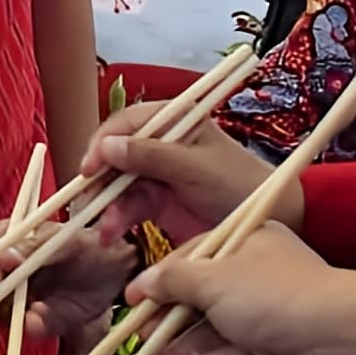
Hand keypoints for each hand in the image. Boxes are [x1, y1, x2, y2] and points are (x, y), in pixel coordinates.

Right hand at [0, 216, 134, 344]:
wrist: (119, 270)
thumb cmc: (91, 243)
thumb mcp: (64, 239)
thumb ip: (33, 247)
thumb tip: (3, 258)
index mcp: (5, 240)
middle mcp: (3, 270)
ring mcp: (15, 298)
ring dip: (6, 319)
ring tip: (31, 315)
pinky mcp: (32, 321)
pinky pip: (23, 329)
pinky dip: (30, 328)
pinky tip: (41, 320)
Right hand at [84, 102, 280, 240]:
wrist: (268, 221)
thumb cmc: (238, 183)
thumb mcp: (195, 167)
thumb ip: (151, 156)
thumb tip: (106, 147)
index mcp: (173, 120)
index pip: (125, 124)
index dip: (102, 144)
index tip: (89, 169)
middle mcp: (159, 143)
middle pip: (115, 156)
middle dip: (100, 182)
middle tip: (88, 205)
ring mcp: (156, 173)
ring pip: (117, 185)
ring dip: (108, 206)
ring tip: (107, 229)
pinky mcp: (157, 202)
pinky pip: (127, 207)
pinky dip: (117, 221)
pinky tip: (111, 234)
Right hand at [129, 222, 355, 354]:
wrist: (334, 335)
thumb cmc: (271, 292)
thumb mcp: (213, 277)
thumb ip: (174, 280)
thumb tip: (143, 282)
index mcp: (244, 244)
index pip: (191, 258)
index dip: (159, 280)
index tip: (131, 301)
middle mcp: (252, 278)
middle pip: (198, 299)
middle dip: (164, 322)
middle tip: (134, 341)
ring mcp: (260, 318)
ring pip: (209, 334)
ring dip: (175, 351)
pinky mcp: (266, 353)